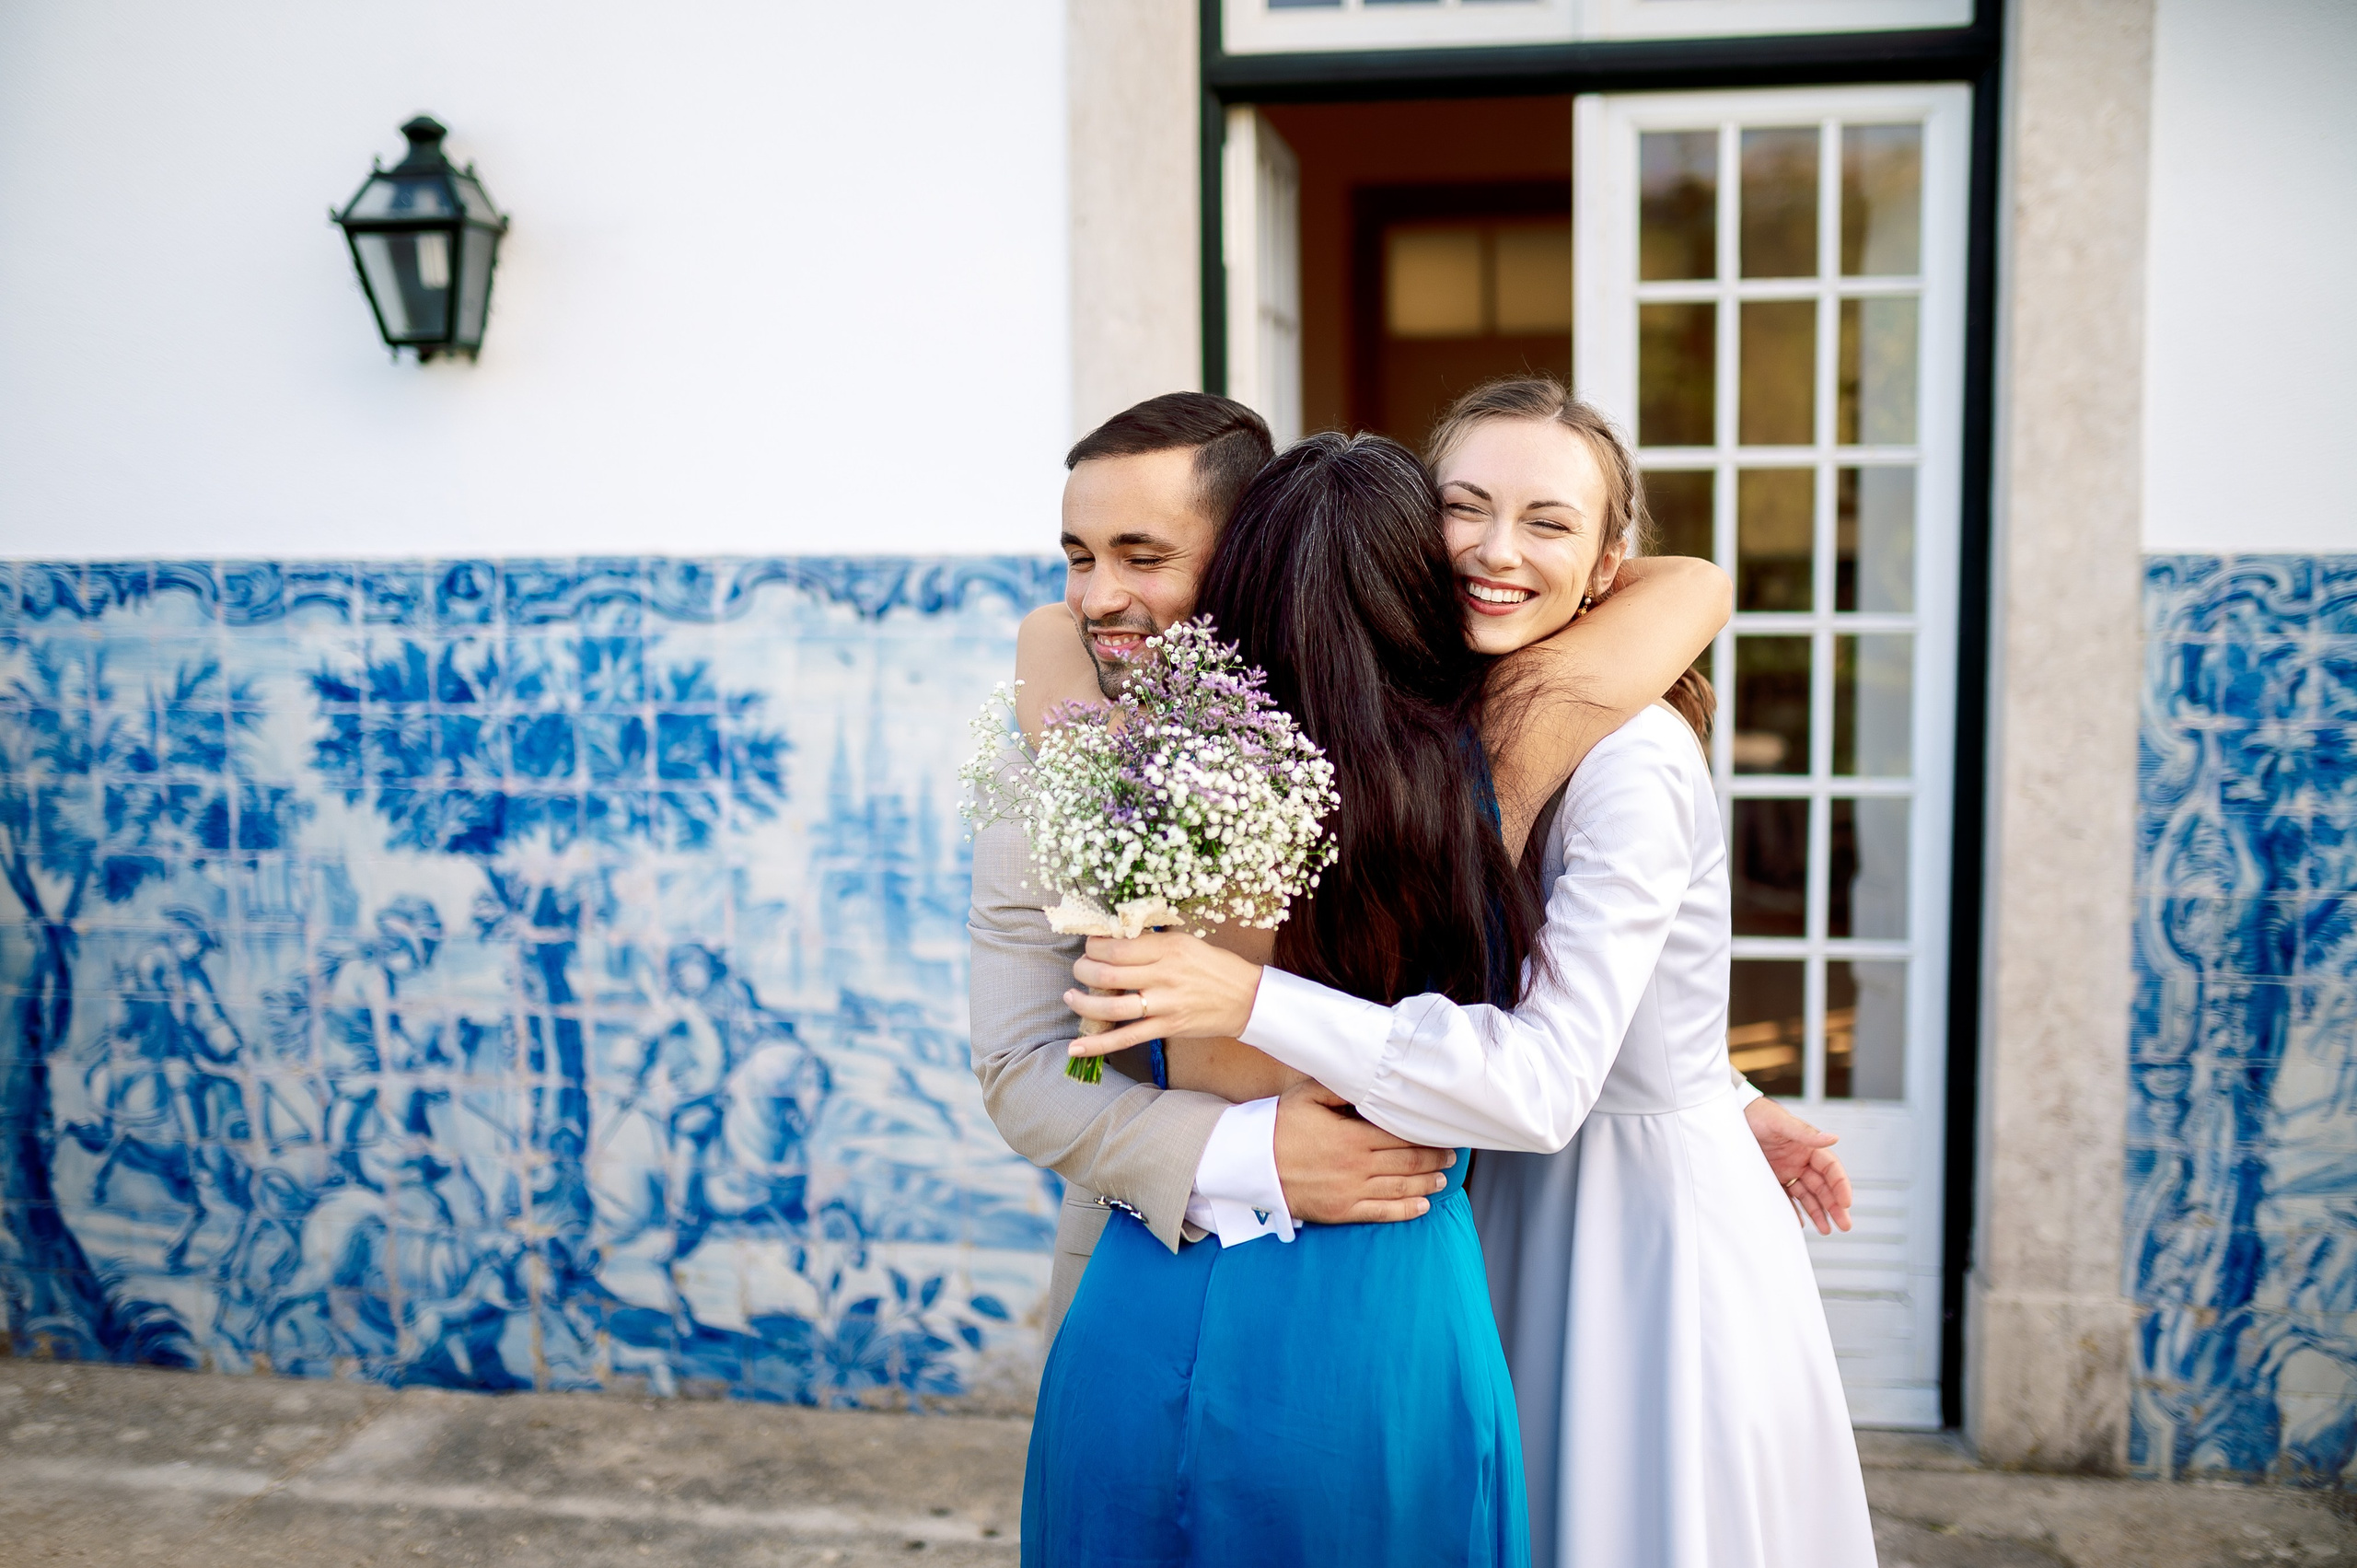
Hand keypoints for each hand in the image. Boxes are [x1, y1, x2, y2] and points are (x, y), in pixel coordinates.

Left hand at [1062, 932, 1262, 1058]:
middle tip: (1078, 970)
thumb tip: (1114, 939)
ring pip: (1111, 1006)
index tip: (1089, 946)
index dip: (1093, 946)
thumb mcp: (1185, 942)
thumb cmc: (1213, 966)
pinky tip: (1076, 1048)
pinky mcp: (1166, 1028)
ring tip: (1071, 997)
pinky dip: (1098, 1045)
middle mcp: (1163, 975)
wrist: (1245, 998)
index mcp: (1167, 949)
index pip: (1117, 947)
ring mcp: (1164, 1005)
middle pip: (1107, 974)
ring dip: (1083, 1003)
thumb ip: (1151, 943)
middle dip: (1082, 971)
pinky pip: (1126, 1038)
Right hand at [1275, 1080, 1453, 1224]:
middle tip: (1451, 1156)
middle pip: (1407, 1162)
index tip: (1442, 1132)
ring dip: (1426, 1184)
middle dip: (1433, 1159)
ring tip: (1443, 1179)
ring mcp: (1350, 1191)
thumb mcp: (1308, 1095)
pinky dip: (1405, 1210)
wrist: (1249, 1163)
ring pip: (1400, 1188)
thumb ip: (1342, 1089)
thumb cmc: (1278, 1124)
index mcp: (1351, 1137)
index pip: (1400, 1136)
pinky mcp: (1342, 1211)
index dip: (1425, 1135)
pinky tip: (1422, 1206)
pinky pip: (1381, 1212)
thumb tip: (1372, 1082)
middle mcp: (1356, 1166)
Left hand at [1744, 1097, 1852, 1233]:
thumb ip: (1805, 1133)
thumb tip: (1833, 1138)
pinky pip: (1787, 1197)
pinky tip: (1801, 1223)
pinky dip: (1795, 1210)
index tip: (1846, 1202)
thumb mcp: (1780, 1122)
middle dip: (1835, 1206)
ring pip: (1808, 1195)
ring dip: (1819, 1212)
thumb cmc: (1757, 1114)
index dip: (1841, 1185)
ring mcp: (1787, 1170)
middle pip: (1823, 1186)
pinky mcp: (1772, 1177)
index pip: (1831, 1169)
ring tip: (1827, 1230)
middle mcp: (1800, 1160)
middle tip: (1845, 1225)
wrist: (1730, 1117)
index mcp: (1808, 1147)